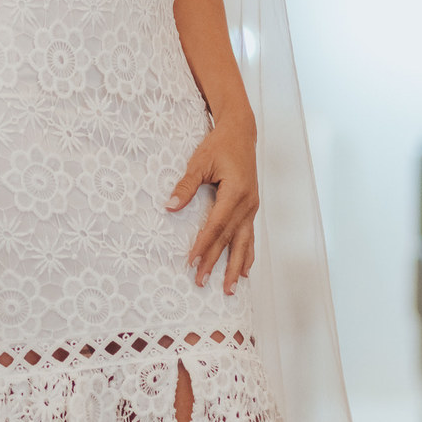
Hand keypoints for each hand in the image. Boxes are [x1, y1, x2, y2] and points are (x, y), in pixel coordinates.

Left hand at [166, 110, 258, 293]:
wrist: (241, 133)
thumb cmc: (220, 145)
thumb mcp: (200, 162)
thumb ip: (186, 185)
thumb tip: (170, 206)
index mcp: (235, 193)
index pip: (216, 225)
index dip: (204, 245)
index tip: (191, 261)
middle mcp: (247, 204)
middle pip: (230, 239)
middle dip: (215, 262)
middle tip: (201, 282)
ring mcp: (251, 207)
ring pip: (244, 242)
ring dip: (236, 266)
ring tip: (230, 288)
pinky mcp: (250, 208)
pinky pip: (249, 236)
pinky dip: (247, 254)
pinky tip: (245, 270)